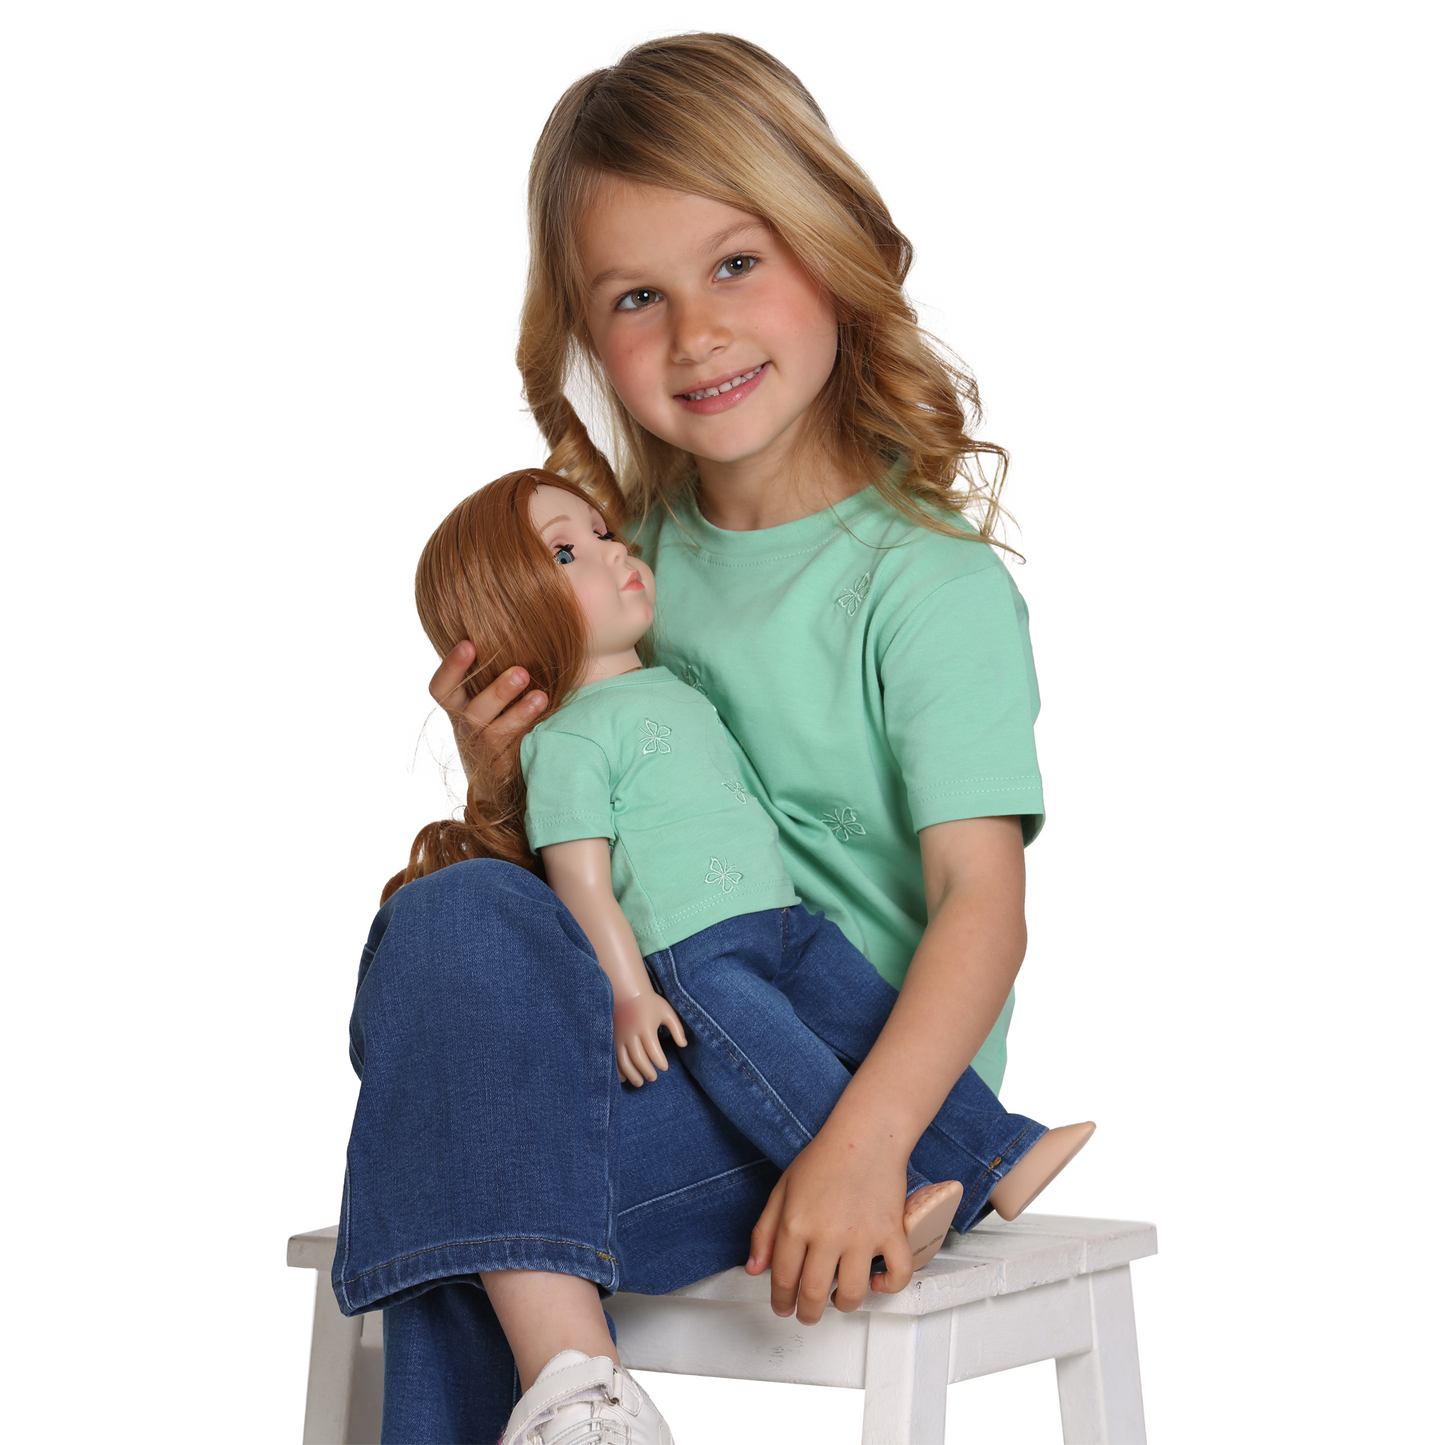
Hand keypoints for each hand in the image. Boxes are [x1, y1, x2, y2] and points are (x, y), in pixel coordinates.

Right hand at [428, 641, 547, 786]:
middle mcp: (465, 728)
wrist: (496, 775)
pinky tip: (546, 720)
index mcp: (457, 706)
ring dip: (518, 713)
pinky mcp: (502, 769)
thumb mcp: (486, 695)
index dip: (451, 667)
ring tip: (541, 697)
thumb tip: (514, 617)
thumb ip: (493, 669)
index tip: (468, 643)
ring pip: (494, 734)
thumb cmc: (496, 717)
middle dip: (496, 691)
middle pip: (472, 712)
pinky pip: (515, 753)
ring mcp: (482, 751)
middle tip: (521, 672)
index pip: (441, 687)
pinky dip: (530, 735)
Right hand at [612, 992, 686, 1086]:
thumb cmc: (650, 1004)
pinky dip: (618, 1070)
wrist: (626, 993)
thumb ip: (677, 1029)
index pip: (653, 1051)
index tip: (664, 1067)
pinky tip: (624, 1078)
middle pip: (638, 1058)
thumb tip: (683, 1045)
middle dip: (646, 1071)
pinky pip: (614, 1058)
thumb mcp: (667, 1012)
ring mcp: (619, 1037)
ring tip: (640, 1082)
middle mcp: (631, 1034)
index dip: (660, 1062)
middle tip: (653, 1078)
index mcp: (646, 1027)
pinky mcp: (612, 1039)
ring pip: (624, 1061)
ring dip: (632, 1074)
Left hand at [745, 1125, 914, 1324]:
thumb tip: (754, 1267)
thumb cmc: (824, 1158)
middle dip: (807, 1312)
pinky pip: (897, 1273)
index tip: (783, 1306)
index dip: (780, 1299)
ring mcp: (862, 1236)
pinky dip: (889, 1286)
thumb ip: (764, 1231)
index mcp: (796, 1223)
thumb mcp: (782, 1190)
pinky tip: (876, 1282)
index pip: (782, 1277)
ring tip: (837, 1300)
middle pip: (813, 1293)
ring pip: (852, 1293)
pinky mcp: (891, 1232)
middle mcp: (828, 1234)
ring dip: (842, 1305)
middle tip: (807, 1314)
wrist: (865, 1135)